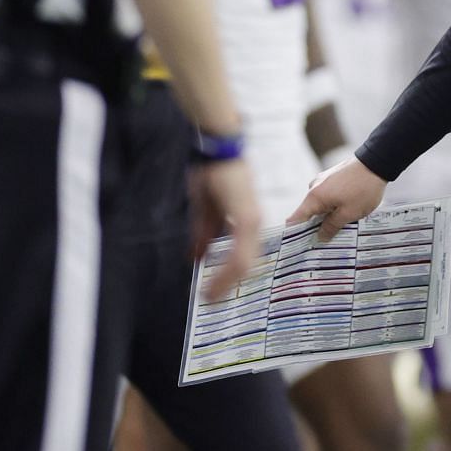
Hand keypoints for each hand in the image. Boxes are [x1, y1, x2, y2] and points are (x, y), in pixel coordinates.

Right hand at [188, 157, 261, 301]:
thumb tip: (197, 257)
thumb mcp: (205, 209)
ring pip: (244, 264)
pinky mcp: (247, 218)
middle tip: (213, 302)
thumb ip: (204, 233)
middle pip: (246, 266)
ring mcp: (252, 222)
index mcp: (245, 222)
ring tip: (211, 298)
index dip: (229, 277)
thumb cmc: (212, 173)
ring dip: (226, 283)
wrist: (217, 148)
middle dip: (228, 286)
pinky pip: (240, 253)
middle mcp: (253, 225)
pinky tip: (215, 283)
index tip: (216, 294)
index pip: (242, 257)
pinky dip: (226, 271)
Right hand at [288, 153, 386, 241]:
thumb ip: (331, 227)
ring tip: (340, 226)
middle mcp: (314, 187)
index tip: (300, 246)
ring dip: (327, 215)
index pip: (294, 219)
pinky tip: (345, 211)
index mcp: (314, 197)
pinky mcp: (331, 177)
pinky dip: (332, 205)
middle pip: (308, 212)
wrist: (377, 162)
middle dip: (315, 227)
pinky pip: (327, 195)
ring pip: (319, 204)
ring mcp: (322, 180)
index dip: (295, 234)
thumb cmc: (363, 189)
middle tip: (325, 241)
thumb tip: (320, 237)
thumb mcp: (349, 214)